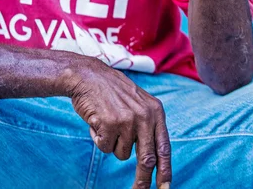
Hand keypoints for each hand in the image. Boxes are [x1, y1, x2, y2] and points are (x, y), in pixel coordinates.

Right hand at [65, 58, 170, 188]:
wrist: (87, 74)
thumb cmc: (110, 90)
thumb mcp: (138, 102)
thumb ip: (148, 124)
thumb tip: (153, 159)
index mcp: (155, 110)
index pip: (164, 147)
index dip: (165, 170)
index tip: (165, 187)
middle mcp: (145, 116)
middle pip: (146, 159)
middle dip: (142, 180)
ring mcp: (128, 120)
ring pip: (122, 153)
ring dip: (112, 143)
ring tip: (106, 121)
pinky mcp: (110, 124)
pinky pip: (105, 147)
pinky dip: (98, 138)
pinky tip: (97, 121)